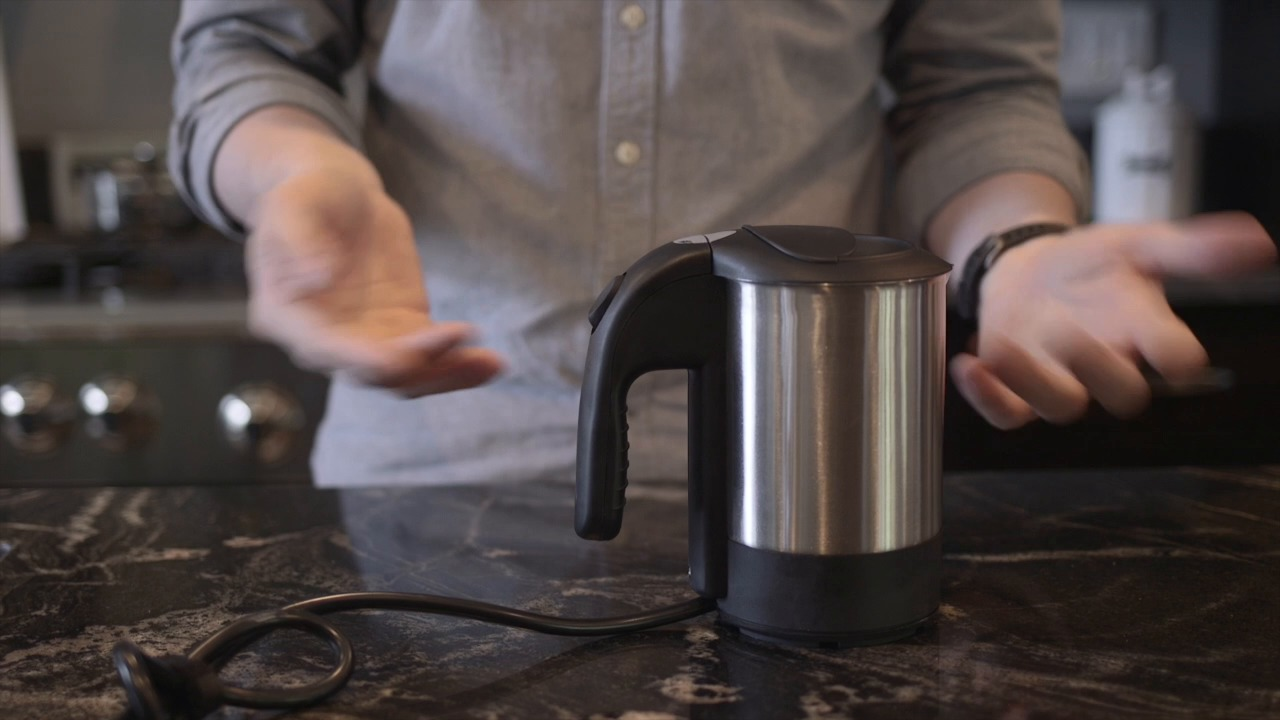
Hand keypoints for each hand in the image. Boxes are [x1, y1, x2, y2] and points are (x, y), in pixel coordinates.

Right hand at [245, 169, 504, 395]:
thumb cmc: (308, 192)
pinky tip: (492, 362)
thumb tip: (317, 277)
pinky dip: (460, 363)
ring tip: (489, 363)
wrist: (338, 192)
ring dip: (447, 373)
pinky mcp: (402, 329)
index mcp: (286, 316)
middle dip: (416, 364)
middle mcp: (325, 340)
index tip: (403, 353)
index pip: (324, 348)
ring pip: (407, 374)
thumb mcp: (294, 202)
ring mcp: (366, 340)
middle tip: (457, 341)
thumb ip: (298, 237)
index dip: (362, 356)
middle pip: (372, 371)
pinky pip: (431, 357)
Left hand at [951, 212, 1276, 428]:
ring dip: (1033, 381)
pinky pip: (1005, 413)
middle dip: (1101, 369)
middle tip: (1075, 332)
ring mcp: (1059, 378)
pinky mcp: (1014, 387)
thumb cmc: (1092, 264)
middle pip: (1120, 395)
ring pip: (1059, 408)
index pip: (1177, 358)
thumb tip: (1259, 242)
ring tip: (1007, 346)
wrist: (1030, 268)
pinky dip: (983, 395)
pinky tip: (966, 364)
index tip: (1177, 352)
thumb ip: (1192, 249)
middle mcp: (1106, 363)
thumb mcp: (1138, 244)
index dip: (1179, 358)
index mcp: (1145, 331)